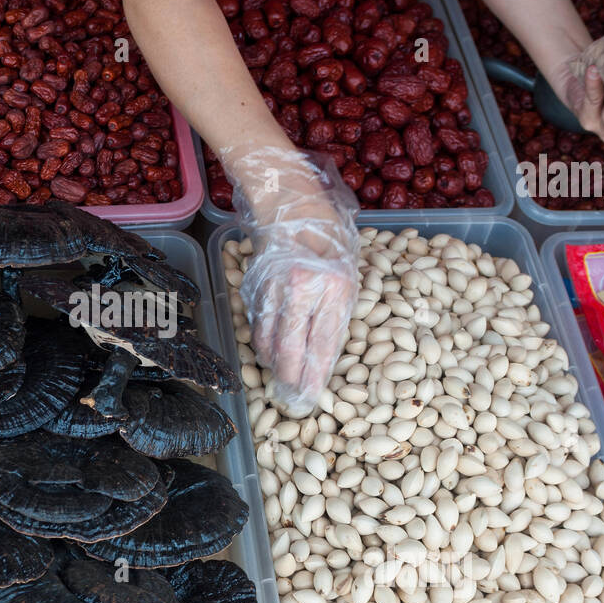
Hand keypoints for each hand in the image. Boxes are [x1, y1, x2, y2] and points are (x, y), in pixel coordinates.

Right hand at [222, 147, 359, 417]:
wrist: (292, 203)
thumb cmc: (330, 237)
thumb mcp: (348, 274)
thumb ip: (338, 313)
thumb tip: (325, 354)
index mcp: (335, 286)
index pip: (324, 344)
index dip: (316, 375)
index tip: (311, 397)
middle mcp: (303, 288)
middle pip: (292, 348)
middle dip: (290, 379)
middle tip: (290, 399)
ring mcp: (275, 286)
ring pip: (268, 339)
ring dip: (272, 363)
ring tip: (278, 379)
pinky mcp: (255, 284)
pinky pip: (256, 323)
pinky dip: (261, 341)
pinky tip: (267, 353)